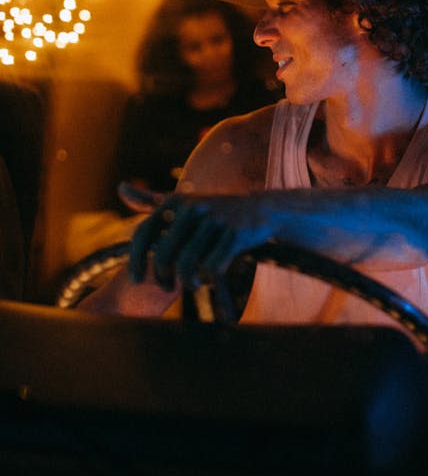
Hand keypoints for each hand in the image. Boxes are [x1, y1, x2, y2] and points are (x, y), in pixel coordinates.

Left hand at [129, 193, 273, 289]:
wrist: (259, 210)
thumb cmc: (213, 212)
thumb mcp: (182, 201)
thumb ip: (150, 199)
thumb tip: (120, 188)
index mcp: (175, 201)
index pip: (144, 233)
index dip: (136, 260)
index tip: (136, 280)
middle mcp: (192, 208)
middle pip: (163, 254)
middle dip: (162, 277)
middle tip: (167, 287)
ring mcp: (214, 220)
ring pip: (186, 264)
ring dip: (186, 282)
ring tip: (191, 286)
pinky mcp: (234, 233)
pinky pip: (212, 266)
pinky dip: (208, 277)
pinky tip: (209, 278)